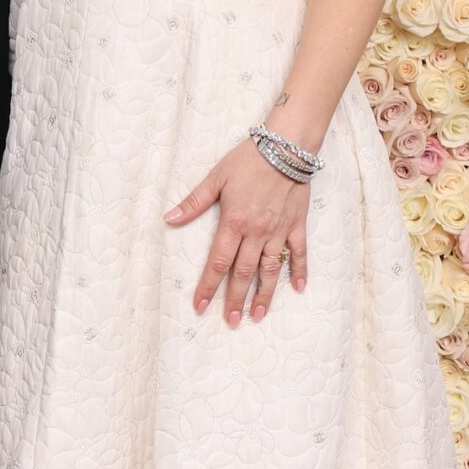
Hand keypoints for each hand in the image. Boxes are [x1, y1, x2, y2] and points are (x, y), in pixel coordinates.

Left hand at [166, 137, 308, 325]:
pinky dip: (299, 271)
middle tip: (231, 321)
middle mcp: (257, 233)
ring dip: (264, 294)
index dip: (208, 287)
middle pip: (243, 273)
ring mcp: (279, 231)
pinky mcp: (297, 225)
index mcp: (233, 223)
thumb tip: (169, 219)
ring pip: (271, 270)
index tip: (201, 307)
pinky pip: (299, 253)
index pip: (217, 263)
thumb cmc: (248, 159)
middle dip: (236, 299)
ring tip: (258, 315)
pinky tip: (298, 290)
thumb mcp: (215, 178)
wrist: (286, 147)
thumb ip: (193, 202)